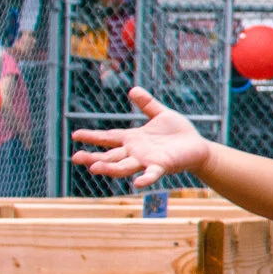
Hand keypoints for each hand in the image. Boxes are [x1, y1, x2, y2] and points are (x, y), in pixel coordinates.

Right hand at [71, 87, 211, 187]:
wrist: (198, 146)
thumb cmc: (179, 133)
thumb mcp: (161, 114)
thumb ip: (147, 104)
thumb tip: (133, 89)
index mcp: (133, 139)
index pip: (108, 138)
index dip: (92, 136)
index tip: (74, 135)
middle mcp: (136, 152)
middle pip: (110, 156)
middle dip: (93, 157)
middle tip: (75, 157)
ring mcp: (148, 160)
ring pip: (125, 166)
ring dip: (110, 168)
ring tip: (93, 168)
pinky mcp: (163, 166)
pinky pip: (152, 174)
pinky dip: (145, 178)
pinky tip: (137, 184)